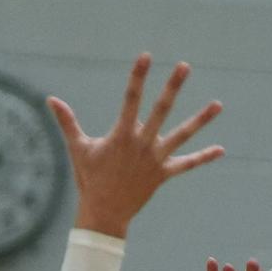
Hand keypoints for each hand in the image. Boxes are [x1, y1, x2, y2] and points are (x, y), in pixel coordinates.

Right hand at [49, 54, 223, 238]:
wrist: (105, 214)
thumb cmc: (89, 180)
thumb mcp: (78, 148)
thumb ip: (68, 121)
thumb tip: (50, 99)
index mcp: (122, 135)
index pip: (131, 99)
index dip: (138, 77)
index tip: (146, 56)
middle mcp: (142, 144)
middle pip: (161, 110)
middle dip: (173, 87)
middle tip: (185, 66)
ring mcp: (155, 159)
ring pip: (182, 136)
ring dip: (200, 120)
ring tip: (218, 104)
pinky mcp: (163, 174)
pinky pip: (186, 165)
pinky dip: (203, 158)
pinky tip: (221, 150)